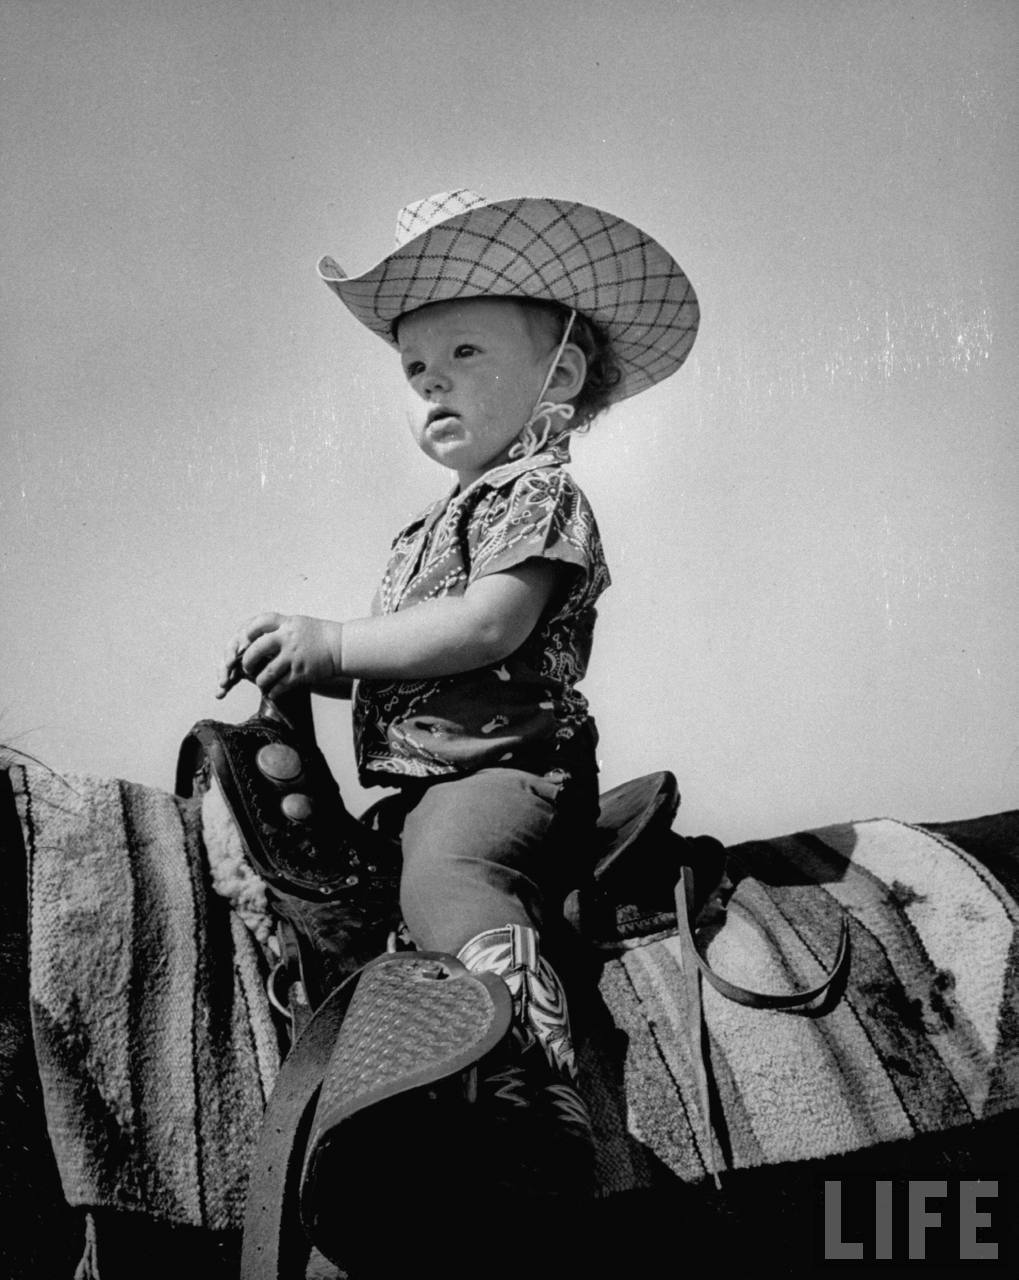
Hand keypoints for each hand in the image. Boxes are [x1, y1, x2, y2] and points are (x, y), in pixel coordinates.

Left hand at [215, 612, 342, 699]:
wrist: (342, 647)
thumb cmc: (318, 636)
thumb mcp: (298, 624)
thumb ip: (280, 628)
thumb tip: (255, 637)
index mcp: (287, 624)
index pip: (259, 623)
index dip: (247, 633)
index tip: (244, 642)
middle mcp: (288, 639)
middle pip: (256, 650)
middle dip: (247, 662)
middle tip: (247, 668)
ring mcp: (294, 657)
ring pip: (266, 674)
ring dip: (260, 681)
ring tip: (261, 683)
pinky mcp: (301, 673)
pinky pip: (280, 686)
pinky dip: (274, 692)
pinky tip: (273, 692)